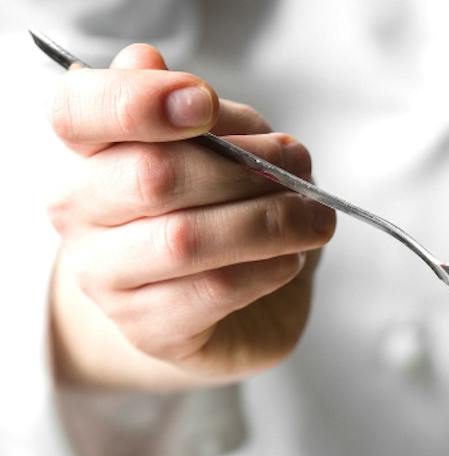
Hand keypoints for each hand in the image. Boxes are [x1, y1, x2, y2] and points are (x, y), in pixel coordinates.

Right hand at [46, 44, 336, 391]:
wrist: (215, 310)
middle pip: (151, 176)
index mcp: (85, 150)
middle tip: (301, 166)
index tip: (203, 103)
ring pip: (185, 241)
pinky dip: (265, 271)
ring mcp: (105, 276)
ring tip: (315, 219)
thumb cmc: (214, 213)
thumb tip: (172, 78)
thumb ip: (201, 117)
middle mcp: (79, 210)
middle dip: (242, 169)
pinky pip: (212, 293)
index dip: (138, 101)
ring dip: (268, 223)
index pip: (80, 111)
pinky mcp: (148, 329)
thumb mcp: (217, 151)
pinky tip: (292, 259)